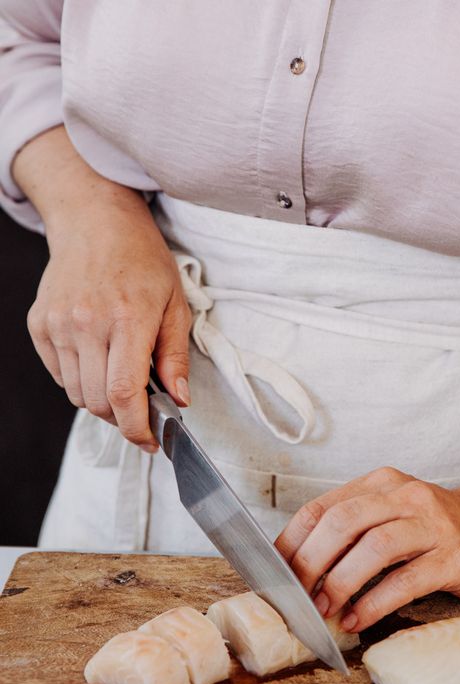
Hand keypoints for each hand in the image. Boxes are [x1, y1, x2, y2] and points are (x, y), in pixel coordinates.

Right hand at [27, 197, 190, 450]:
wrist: (95, 223)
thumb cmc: (141, 261)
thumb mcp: (175, 305)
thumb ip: (176, 356)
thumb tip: (179, 400)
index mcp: (127, 319)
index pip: (125, 393)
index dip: (137, 428)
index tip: (150, 442)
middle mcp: (87, 323)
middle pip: (99, 402)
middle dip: (123, 418)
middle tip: (141, 408)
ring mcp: (58, 324)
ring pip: (77, 394)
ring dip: (101, 400)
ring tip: (119, 376)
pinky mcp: (40, 324)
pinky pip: (59, 375)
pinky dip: (80, 380)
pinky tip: (97, 358)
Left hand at [276, 465, 459, 632]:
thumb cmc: (441, 530)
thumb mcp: (394, 515)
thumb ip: (355, 531)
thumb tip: (301, 570)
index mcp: (381, 484)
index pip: (322, 508)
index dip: (292, 542)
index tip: (275, 573)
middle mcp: (405, 497)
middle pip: (342, 523)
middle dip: (310, 563)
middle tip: (296, 597)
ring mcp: (433, 524)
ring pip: (373, 548)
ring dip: (340, 583)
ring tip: (325, 611)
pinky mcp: (456, 556)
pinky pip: (407, 580)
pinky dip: (375, 603)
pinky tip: (358, 620)